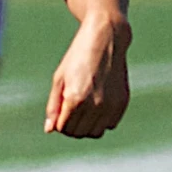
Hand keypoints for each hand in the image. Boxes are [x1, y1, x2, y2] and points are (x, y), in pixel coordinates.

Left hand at [45, 12, 130, 138]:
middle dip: (72, 126)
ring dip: (87, 126)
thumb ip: (53, 106)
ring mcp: (110, 105)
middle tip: (71, 110)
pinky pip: (110, 124)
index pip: (63, 128)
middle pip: (78, 133)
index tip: (61, 110)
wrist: (106, 38)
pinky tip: (98, 105)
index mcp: (75, 99)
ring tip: (84, 109)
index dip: (59, 122)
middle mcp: (94, 105)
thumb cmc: (78, 57)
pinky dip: (102, 120)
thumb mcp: (60, 78)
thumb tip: (49, 130)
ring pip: (95, 133)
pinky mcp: (122, 103)